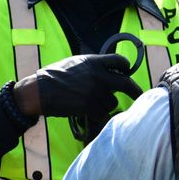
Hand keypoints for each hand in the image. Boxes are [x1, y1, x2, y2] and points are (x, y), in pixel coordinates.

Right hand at [14, 54, 142, 118]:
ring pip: (112, 102)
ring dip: (107, 105)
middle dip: (135, 91)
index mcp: (94, 62)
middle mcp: (98, 76)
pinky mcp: (89, 108)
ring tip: (93, 104)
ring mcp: (94, 93)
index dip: (126, 67)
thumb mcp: (75, 62)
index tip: (128, 72)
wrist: (38, 91)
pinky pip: (104, 115)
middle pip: (126, 83)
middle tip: (140, 95)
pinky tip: (96, 117)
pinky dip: (102, 118)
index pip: (120, 61)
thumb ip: (93, 65)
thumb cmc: (53, 76)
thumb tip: (107, 68)